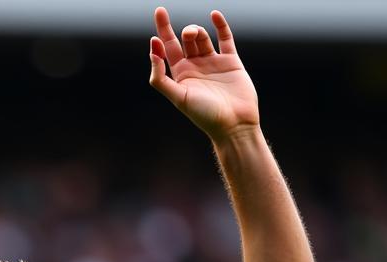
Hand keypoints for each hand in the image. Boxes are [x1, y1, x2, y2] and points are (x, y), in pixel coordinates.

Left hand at [148, 8, 258, 141]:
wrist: (234, 124)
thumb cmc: (204, 115)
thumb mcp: (178, 97)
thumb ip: (161, 79)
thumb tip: (152, 52)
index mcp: (180, 76)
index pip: (167, 48)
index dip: (162, 31)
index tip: (159, 11)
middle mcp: (195, 68)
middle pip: (185, 40)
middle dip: (184, 31)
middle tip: (187, 33)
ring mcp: (213, 63)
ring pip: (202, 38)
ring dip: (198, 31)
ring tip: (196, 34)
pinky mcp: (231, 61)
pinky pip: (225, 38)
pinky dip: (220, 25)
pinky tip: (214, 15)